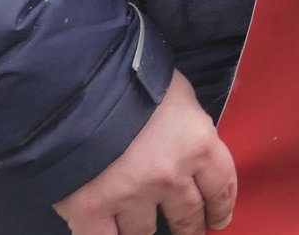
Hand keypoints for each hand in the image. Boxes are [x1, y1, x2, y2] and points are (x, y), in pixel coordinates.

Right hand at [54, 72, 235, 234]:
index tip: (219, 219)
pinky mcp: (92, 210)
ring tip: (145, 231)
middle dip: (190, 227)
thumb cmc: (132, 79)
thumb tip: (189, 141)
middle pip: (187, 214)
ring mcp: (131, 196)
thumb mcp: (177, 94)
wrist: (77, 86)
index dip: (221, 207)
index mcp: (197, 145)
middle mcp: (170, 177)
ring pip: (145, 232)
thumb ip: (187, 125)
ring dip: (146, 231)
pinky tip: (113, 234)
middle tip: (190, 231)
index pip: (221, 186)